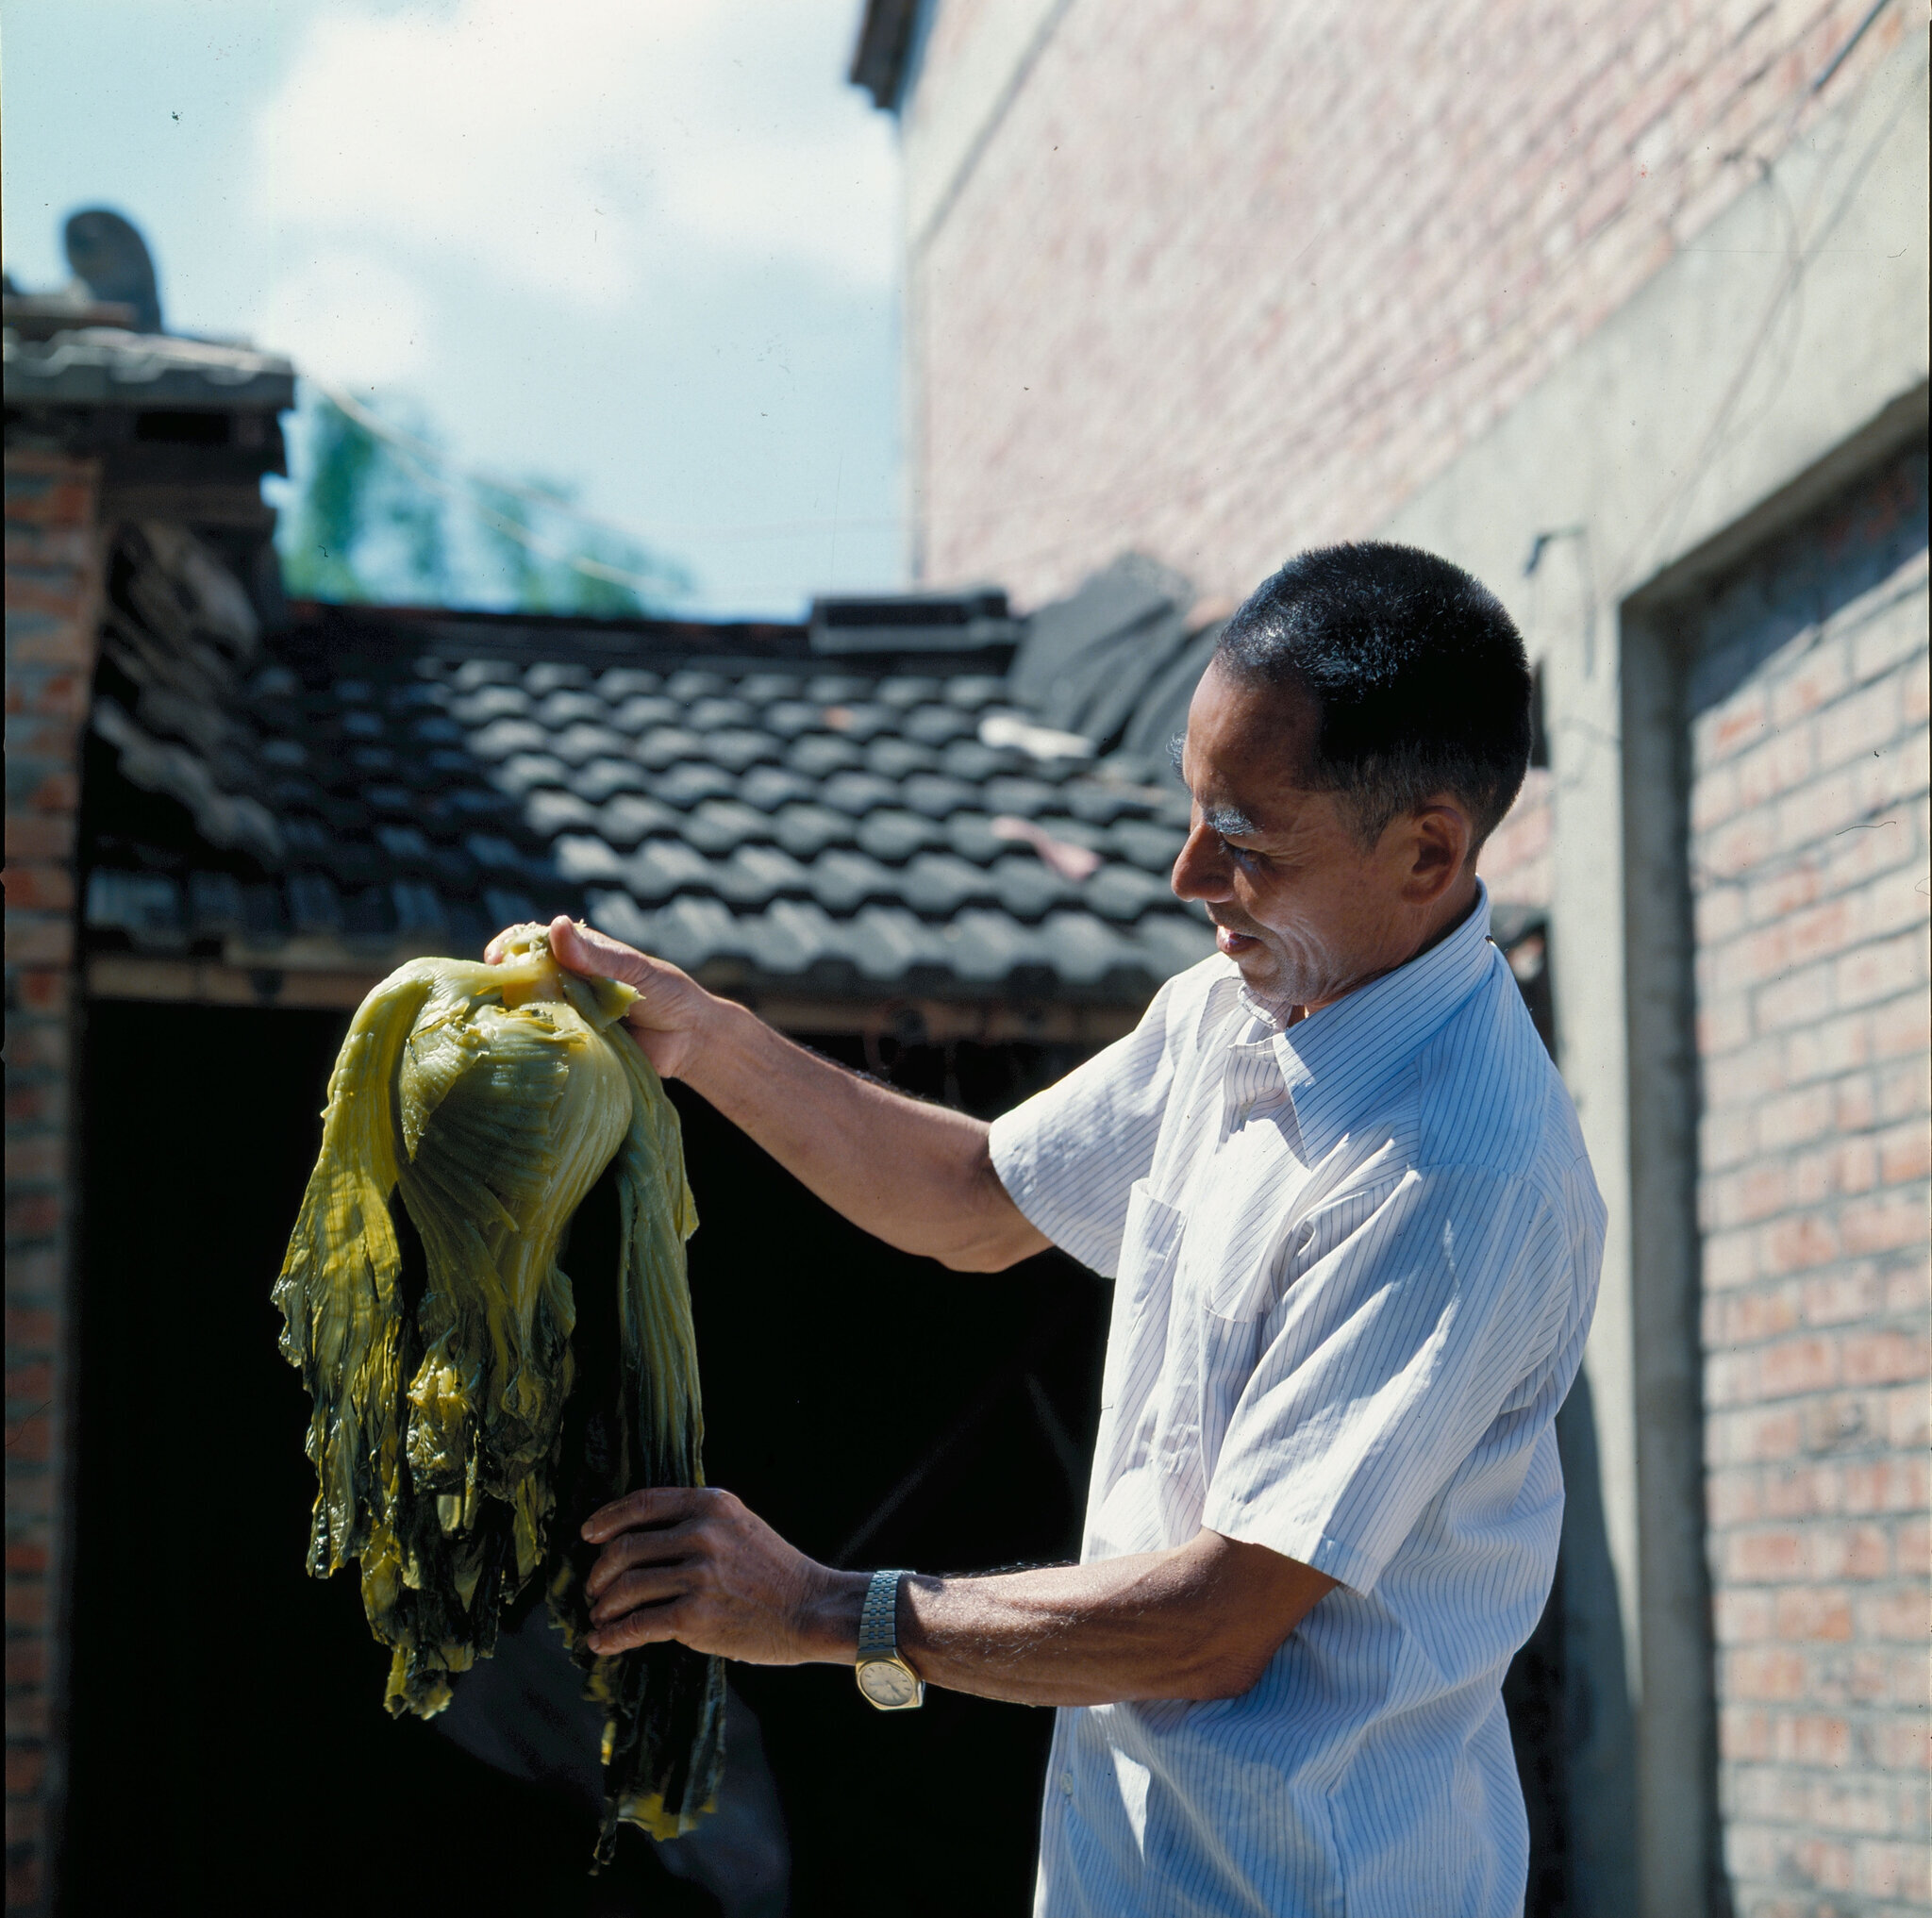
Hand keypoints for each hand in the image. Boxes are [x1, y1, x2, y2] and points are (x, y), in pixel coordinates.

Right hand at [485, 914, 720, 1079]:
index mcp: (577, 956)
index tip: (496, 958)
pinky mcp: (574, 1047)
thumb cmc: (667, 993)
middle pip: (521, 980)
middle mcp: (565, 984)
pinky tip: (519, 1049)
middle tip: (488, 997)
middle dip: (501, 986)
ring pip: (528, 1013)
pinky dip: (533, 1045)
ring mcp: (567, 1016)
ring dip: (512, 1017)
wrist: (691, 1039)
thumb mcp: (634, 969)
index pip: (531, 944)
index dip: (509, 947)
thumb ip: (597, 955)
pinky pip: (547, 1044)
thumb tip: (557, 925)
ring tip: (495, 1024)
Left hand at [580, 1485, 866, 1662]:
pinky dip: (612, 1637)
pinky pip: (637, 1625)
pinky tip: (603, 1642)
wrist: (812, 1610)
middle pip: (626, 1548)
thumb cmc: (776, 1573)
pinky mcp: (694, 1616)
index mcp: (712, 1504)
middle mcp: (702, 1533)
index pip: (644, 1502)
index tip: (588, 1534)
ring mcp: (698, 1574)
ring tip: (601, 1617)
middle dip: (601, 1573)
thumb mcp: (741, 1525)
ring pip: (626, 1588)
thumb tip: (643, 1537)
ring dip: (604, 1607)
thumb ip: (699, 1522)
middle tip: (595, 1589)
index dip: (608, 1519)